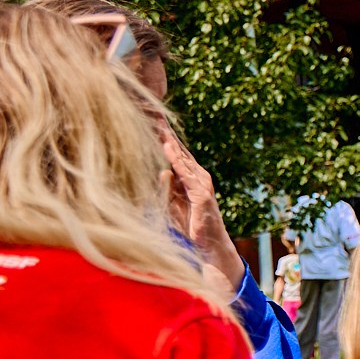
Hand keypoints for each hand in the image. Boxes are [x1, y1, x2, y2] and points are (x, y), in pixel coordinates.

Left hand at [157, 125, 240, 277]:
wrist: (209, 247)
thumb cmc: (191, 227)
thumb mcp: (173, 204)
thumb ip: (167, 188)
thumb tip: (162, 171)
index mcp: (190, 178)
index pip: (175, 153)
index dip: (163, 137)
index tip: (150, 120)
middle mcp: (198, 177)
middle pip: (179, 150)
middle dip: (167, 132)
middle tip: (154, 111)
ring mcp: (202, 185)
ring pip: (183, 158)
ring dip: (170, 140)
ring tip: (158, 123)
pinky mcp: (202, 195)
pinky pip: (187, 174)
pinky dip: (177, 160)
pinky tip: (168, 147)